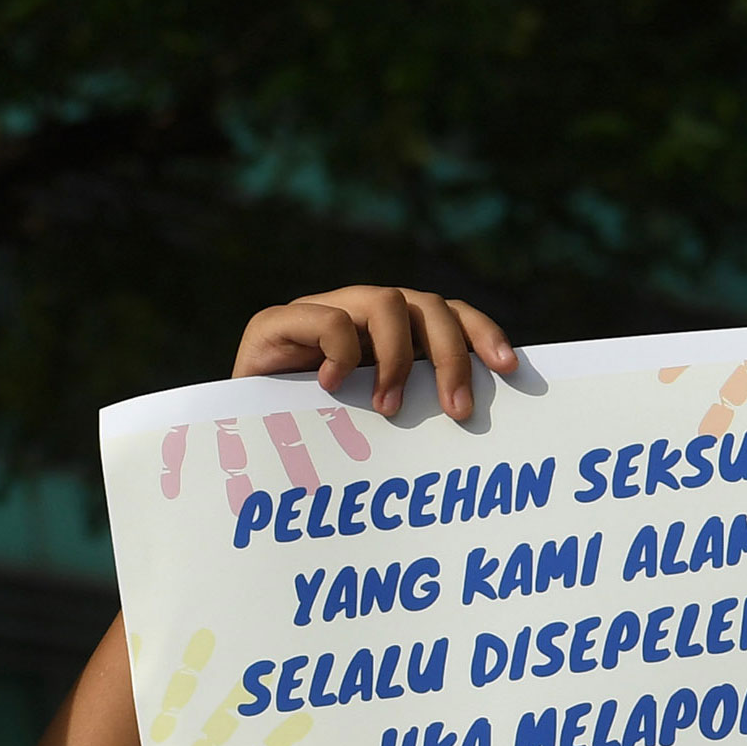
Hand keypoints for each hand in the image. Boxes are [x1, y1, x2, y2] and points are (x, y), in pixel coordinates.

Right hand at [233, 285, 517, 419]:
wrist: (237, 444)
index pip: (449, 314)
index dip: (481, 333)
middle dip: (450, 356)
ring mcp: (320, 311)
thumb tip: (482, 420)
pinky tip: (334, 386)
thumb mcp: (377, 426)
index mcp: (392, 332)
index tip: (510, 370)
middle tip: (457, 411)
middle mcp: (361, 312)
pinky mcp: (277, 322)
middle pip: (427, 306)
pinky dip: (339, 350)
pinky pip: (325, 317)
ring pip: (384, 301)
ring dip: (395, 358)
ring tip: (388, 408)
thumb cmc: (317, 442)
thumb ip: (417, 407)